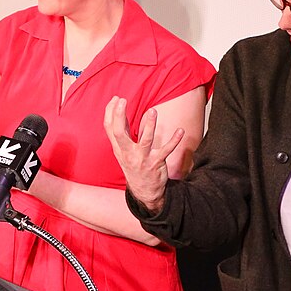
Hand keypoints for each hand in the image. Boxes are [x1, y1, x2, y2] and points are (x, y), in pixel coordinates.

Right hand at [103, 97, 184, 213]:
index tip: (116, 99)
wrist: (144, 191)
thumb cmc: (134, 165)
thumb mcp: (123, 151)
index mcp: (118, 148)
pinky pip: (166, 151)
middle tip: (123, 101)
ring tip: (153, 111)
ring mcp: (142, 158)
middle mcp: (127, 153)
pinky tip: (180, 131)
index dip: (110, 112)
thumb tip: (120, 111)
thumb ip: (123, 133)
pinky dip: (174, 141)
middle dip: (119, 116)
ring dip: (149, 125)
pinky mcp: (156, 163)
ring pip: (145, 140)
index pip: (109, 128)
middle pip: (119, 133)